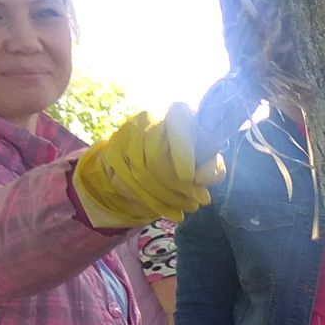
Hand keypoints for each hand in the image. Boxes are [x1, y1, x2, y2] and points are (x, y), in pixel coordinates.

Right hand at [75, 103, 219, 228]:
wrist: (150, 155)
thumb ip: (212, 166)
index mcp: (176, 112)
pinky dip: (155, 203)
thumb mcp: (206, 159)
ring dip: (169, 197)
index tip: (190, 178)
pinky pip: (130, 184)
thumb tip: (202, 179)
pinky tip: (174, 212)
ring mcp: (125, 135)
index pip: (176, 124)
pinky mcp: (112, 153)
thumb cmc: (188, 156)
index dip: (182, 152)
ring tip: (189, 208)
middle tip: (197, 203)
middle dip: (179, 186)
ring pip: (142, 173)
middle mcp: (147, 118)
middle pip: (156, 156)